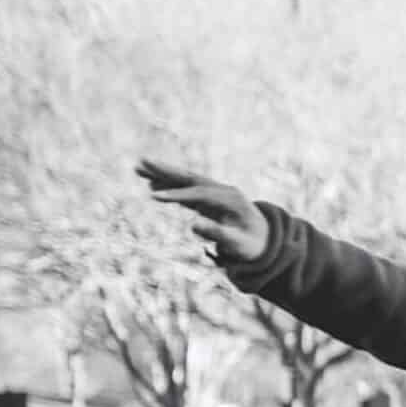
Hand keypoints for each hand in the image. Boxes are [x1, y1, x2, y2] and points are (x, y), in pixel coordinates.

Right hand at [137, 159, 270, 261]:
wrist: (266, 241)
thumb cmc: (252, 244)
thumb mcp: (238, 243)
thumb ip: (218, 234)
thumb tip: (193, 225)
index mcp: (232, 199)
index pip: (200, 194)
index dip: (177, 195)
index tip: (153, 196)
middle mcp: (223, 191)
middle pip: (191, 178)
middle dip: (166, 171)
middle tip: (142, 162)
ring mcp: (217, 193)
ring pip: (187, 181)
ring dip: (164, 174)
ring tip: (139, 168)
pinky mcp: (210, 199)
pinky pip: (187, 189)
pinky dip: (170, 185)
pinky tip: (153, 182)